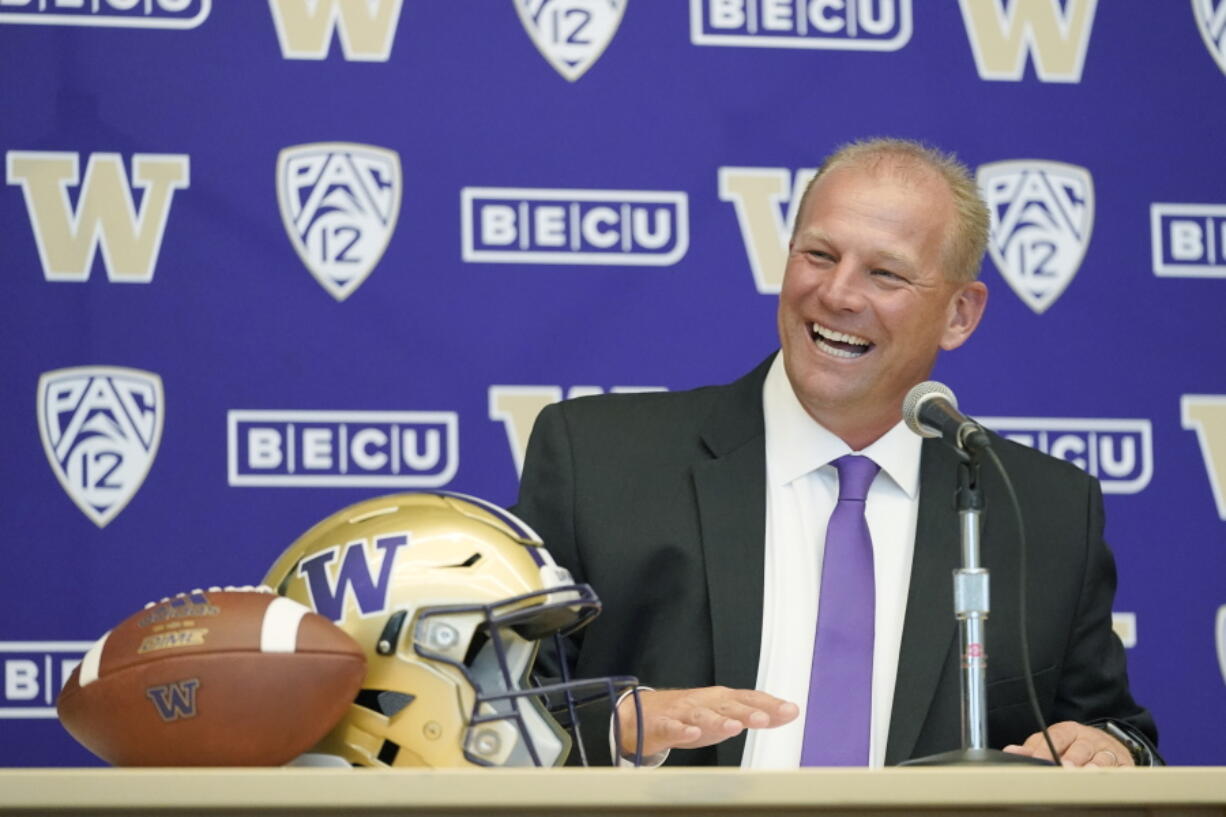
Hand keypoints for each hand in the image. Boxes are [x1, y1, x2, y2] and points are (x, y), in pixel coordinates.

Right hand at [616, 686, 797, 757]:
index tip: (790, 710)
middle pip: (729, 706)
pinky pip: (672, 727)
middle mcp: (705, 702)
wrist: (643, 713)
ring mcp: (683, 713)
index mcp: (722, 699)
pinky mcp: (662, 725)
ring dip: (718, 720)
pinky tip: (691, 733)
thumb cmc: (691, 714)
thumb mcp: (726, 714)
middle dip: (747, 712)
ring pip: (702, 716)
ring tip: (733, 727)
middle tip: (763, 719)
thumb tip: (790, 712)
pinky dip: (681, 730)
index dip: (770, 704)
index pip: (750, 698)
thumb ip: (756, 714)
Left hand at [1002, 721, 1133, 766]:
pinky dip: (1115, 774)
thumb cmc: (1073, 745)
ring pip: (1101, 759)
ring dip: (1093, 767)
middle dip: (1071, 758)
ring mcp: (1108, 750)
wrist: (1106, 743)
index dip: (1046, 748)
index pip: (1056, 736)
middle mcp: (1089, 738)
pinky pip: (1121, 769)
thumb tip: (1010, 751)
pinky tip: (1109, 779)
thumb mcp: (1053, 741)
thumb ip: (1033, 747)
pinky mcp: (1124, 764)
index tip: (1038, 759)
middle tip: (1064, 767)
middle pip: (1080, 748)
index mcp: (1069, 730)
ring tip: (1085, 774)